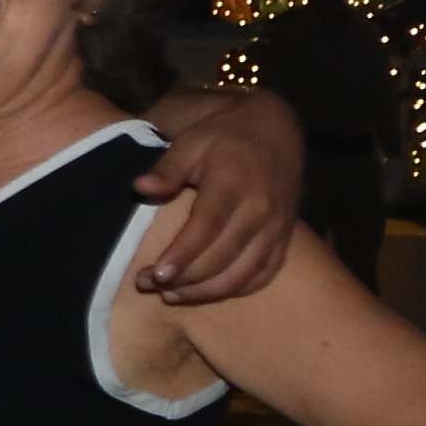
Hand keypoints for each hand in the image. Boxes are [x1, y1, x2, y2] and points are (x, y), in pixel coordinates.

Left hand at [129, 91, 303, 302]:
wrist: (278, 129)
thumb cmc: (225, 136)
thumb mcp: (192, 141)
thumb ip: (167, 168)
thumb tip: (140, 188)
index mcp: (234, 184)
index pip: (206, 228)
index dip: (181, 256)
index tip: (155, 275)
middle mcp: (260, 210)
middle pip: (221, 257)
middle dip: (183, 279)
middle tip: (147, 285)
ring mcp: (276, 228)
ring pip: (242, 274)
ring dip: (206, 291)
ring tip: (171, 296)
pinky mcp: (285, 238)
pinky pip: (263, 274)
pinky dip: (236, 289)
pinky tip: (208, 292)